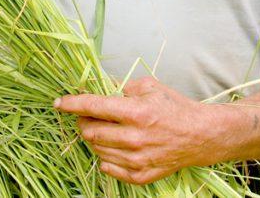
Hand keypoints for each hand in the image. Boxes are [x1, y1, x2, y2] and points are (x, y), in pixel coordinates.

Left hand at [53, 77, 218, 184]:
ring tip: (105, 130)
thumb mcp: (151, 87)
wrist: (201, 135)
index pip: (93, 107)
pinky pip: (109, 168)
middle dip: (83, 122)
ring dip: (94, 139)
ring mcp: (137, 159)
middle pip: (90, 132)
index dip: (72, 104)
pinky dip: (106, 157)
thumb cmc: (176, 108)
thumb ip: (123, 86)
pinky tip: (113, 147)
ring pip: (97, 150)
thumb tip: (100, 84)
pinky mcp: (141, 175)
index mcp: (136, 112)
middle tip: (87, 116)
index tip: (59, 102)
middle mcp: (134, 138)